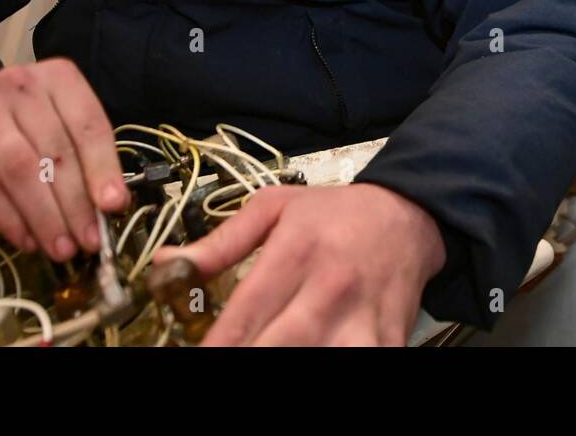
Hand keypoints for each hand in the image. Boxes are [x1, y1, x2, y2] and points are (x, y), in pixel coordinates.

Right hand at [0, 59, 128, 259]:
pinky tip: (26, 240)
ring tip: (62, 248)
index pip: (88, 124)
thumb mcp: (55, 116)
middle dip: (76, 203)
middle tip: (89, 240)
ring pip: (20, 170)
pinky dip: (9, 218)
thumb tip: (110, 204)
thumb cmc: (16, 115)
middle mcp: (21, 86)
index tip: (114, 205)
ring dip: (45, 216)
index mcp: (58, 78)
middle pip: (55, 152)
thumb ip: (82, 152)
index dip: (103, 167)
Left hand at [153, 183, 445, 345]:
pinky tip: (315, 359)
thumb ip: (221, 242)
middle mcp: (329, 286)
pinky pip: (364, 363)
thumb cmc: (334, 214)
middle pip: (282, 343)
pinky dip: (339, 367)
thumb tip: (167, 263)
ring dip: (297, 364)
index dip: (219, 344)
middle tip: (224, 364)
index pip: (247, 310)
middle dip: (249, 357)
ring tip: (268, 367)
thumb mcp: (274, 207)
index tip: (201, 356)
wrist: (407, 215)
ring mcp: (362, 317)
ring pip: (325, 358)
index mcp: (296, 251)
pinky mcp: (389, 337)